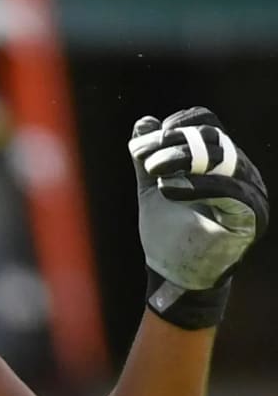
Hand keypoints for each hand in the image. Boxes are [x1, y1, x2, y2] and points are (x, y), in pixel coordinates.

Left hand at [128, 106, 267, 326]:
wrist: (172, 272)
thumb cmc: (166, 231)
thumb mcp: (151, 187)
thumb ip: (147, 158)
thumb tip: (143, 122)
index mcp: (218, 160)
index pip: (207, 124)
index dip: (177, 125)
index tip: (147, 141)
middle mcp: (239, 171)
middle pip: (212, 137)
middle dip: (173, 143)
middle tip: (146, 159)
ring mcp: (249, 192)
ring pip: (222, 158)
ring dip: (182, 159)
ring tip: (156, 173)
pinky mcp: (251, 215)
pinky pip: (231, 190)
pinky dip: (197, 185)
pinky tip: (169, 188)